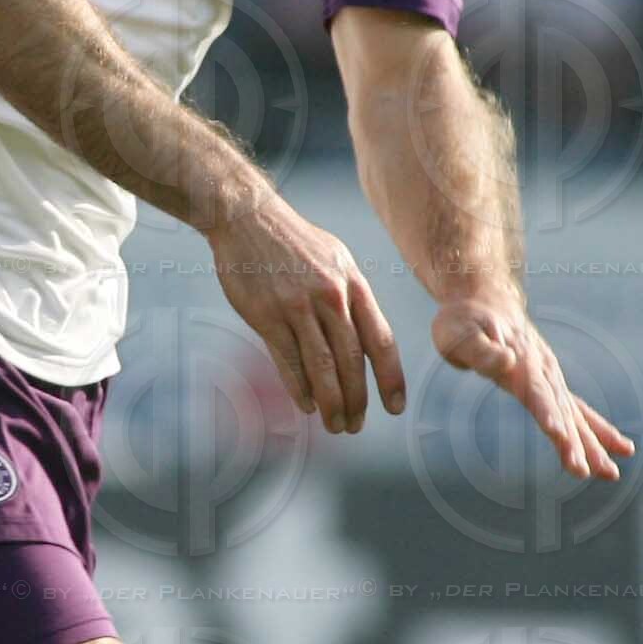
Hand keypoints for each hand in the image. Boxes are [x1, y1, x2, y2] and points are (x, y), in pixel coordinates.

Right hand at [208, 191, 407, 433]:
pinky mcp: (266, 314)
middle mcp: (331, 298)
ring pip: (322, 366)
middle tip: (355, 426)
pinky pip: (288, 360)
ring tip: (335, 425)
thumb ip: (350, 298)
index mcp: (353, 285)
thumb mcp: (334, 260)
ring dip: (331, 402)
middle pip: (352, 360)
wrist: (247, 217)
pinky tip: (306, 405)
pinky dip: (298, 387)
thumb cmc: (291, 241)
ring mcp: (298, 306)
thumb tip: (364, 337)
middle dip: (357, 400)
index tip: (395, 406)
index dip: (390, 378)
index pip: (380, 340)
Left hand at [432, 292, 635, 479]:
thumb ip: (481, 350)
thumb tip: (506, 362)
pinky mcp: (552, 384)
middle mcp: (543, 372)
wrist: (486, 301)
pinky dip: (599, 431)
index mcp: (520, 362)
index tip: (557, 434)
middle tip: (587, 472)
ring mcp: (552, 378)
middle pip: (561, 411)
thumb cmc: (464, 320)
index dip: (546, 412)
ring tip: (610, 474)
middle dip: (574, 443)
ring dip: (592, 445)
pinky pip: (579, 411)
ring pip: (575, 416)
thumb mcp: (460, 332)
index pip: (535, 392)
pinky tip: (621, 450)